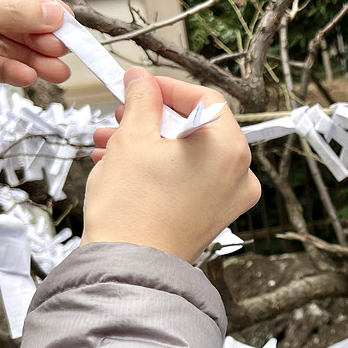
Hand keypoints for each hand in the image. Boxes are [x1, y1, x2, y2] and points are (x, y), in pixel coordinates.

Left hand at [0, 0, 70, 115]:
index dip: (34, 3)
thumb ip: (4, 12)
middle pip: (6, 19)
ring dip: (29, 58)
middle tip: (64, 49)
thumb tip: (48, 11)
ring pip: (0, 47)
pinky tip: (26, 76)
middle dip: (36, 35)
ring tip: (55, 70)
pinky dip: (8, 72)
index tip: (63, 19)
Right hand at [82, 67, 260, 261]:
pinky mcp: (212, 217)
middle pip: (196, 127)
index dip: (167, 88)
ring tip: (107, 143)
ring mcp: (229, 199)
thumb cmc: (133, 207)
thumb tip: (141, 79)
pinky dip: (160, 169)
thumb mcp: (133, 137)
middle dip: (151, 119)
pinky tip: (120, 166)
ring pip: (188, 155)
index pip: (205, 99)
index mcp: (230, 148)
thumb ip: (142, 99)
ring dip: (148, 143)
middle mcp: (240, 174)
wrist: (128, 268)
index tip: (139, 86)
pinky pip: (189, 179)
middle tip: (120, 115)